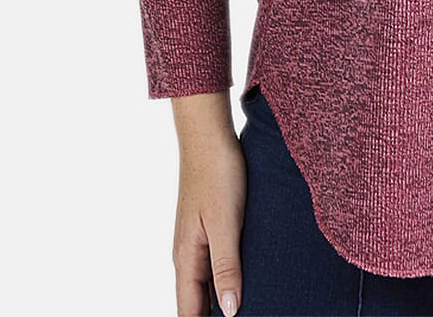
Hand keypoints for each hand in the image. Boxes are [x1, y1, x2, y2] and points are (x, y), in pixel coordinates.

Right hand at [171, 92, 246, 315]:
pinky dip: (223, 278)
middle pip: (195, 302)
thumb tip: (229, 311)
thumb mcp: (225, 223)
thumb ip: (226, 267)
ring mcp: (196, 239)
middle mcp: (187, 253)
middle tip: (246, 315)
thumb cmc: (217, 174)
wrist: (209, 134)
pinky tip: (241, 280)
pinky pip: (212, 263)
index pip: (188, 311)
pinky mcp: (208, 225)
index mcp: (187, 258)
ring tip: (242, 309)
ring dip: (217, 300)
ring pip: (204, 283)